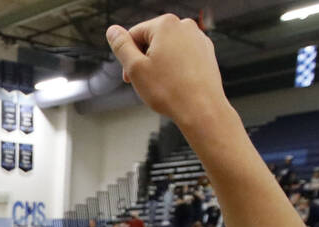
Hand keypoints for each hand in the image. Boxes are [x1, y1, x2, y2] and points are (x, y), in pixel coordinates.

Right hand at [106, 16, 226, 130]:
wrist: (201, 109)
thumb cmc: (170, 91)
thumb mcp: (135, 68)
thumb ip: (121, 46)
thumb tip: (112, 31)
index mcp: (165, 24)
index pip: (134, 34)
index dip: (127, 56)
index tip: (130, 75)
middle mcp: (184, 26)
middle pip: (152, 40)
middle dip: (144, 59)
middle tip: (145, 82)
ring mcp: (198, 38)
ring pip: (167, 48)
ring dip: (159, 64)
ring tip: (162, 84)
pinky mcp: (206, 51)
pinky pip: (182, 56)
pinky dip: (175, 67)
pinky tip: (174, 83)